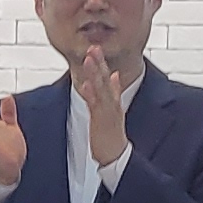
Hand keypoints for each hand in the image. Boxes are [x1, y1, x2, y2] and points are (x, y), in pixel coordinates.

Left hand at [72, 48, 131, 169]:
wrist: (116, 155)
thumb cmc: (111, 133)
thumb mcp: (114, 109)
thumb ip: (115, 91)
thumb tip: (115, 75)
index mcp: (113, 99)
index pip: (107, 77)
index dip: (101, 63)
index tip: (95, 48)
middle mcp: (111, 103)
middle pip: (105, 79)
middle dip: (99, 62)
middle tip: (93, 47)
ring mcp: (107, 111)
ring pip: (101, 89)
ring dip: (95, 73)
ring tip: (89, 59)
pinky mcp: (101, 121)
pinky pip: (96, 106)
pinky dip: (91, 94)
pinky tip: (86, 84)